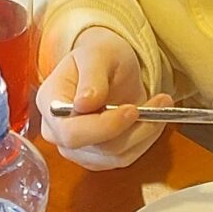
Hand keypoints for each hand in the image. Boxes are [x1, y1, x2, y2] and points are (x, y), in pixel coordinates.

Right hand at [34, 27, 168, 169]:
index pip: (70, 131)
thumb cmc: (100, 55)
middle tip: (160, 103)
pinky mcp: (98, 157)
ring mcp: (76, 148)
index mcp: (50, 102)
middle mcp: (57, 131)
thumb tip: (84, 103)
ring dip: (145, 132)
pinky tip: (155, 118)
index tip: (132, 110)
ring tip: (162, 104)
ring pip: (115, 155)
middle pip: (94, 148)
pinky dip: (146, 139)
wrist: (109, 67)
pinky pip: (125, 157)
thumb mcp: (97, 53)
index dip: (102, 127)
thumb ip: (92, 76)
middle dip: (131, 129)